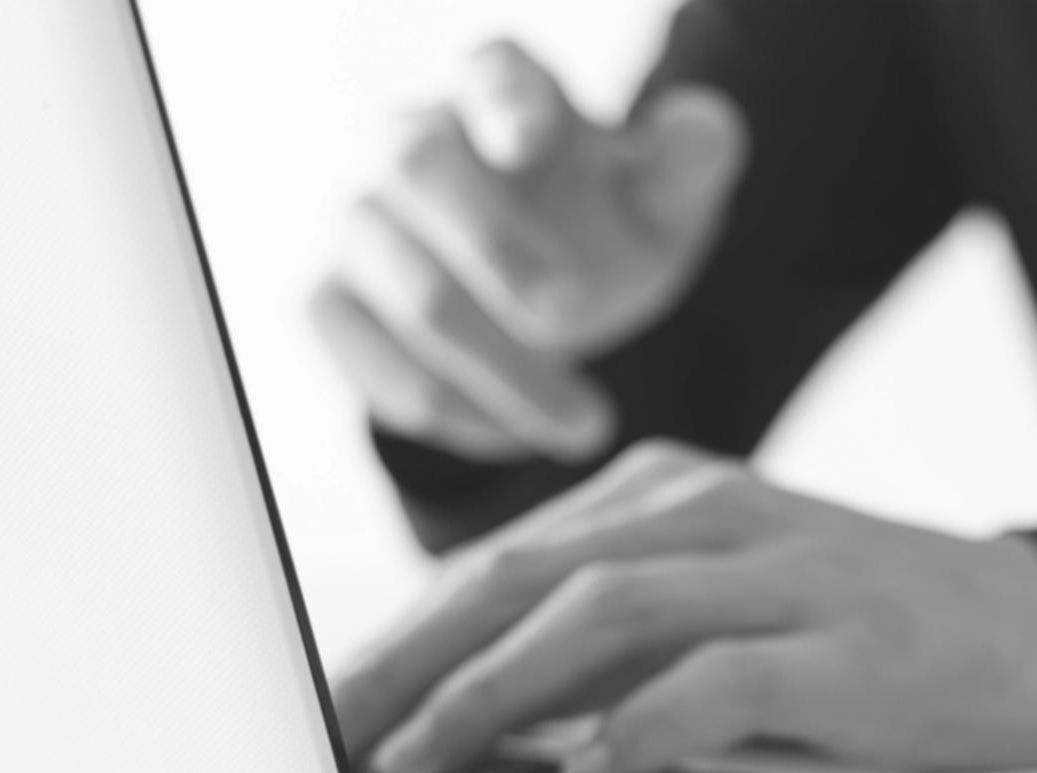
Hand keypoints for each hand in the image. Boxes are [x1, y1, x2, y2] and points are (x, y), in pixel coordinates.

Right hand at [311, 42, 747, 461]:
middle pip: (417, 163)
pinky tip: (516, 438)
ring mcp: (363, 223)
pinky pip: (364, 358)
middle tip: (572, 314)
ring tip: (588, 425)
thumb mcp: (660, 206)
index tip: (533, 138)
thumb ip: (688, 165)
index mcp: (501, 94)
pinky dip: (446, 409)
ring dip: (501, 371)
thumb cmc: (600, 231)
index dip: (504, 100)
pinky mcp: (333, 302)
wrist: (540, 304)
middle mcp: (412, 142)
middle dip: (495, 245)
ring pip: (407, 289)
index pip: (490, 70)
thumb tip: (703, 128)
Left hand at [335, 440, 1036, 772]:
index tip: (329, 706)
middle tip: (333, 735)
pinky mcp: (853, 642)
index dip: (400, 635)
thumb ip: (610, 639)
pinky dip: (650, 721)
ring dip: (499, 687)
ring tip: (425, 758)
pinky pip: (732, 674)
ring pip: (609, 610)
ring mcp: (786, 570)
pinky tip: (593, 768)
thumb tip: (470, 707)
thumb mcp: (718, 604)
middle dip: (414, 658)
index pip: (501, 561)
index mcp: (664, 495)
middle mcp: (711, 511)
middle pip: (528, 572)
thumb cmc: (855, 624)